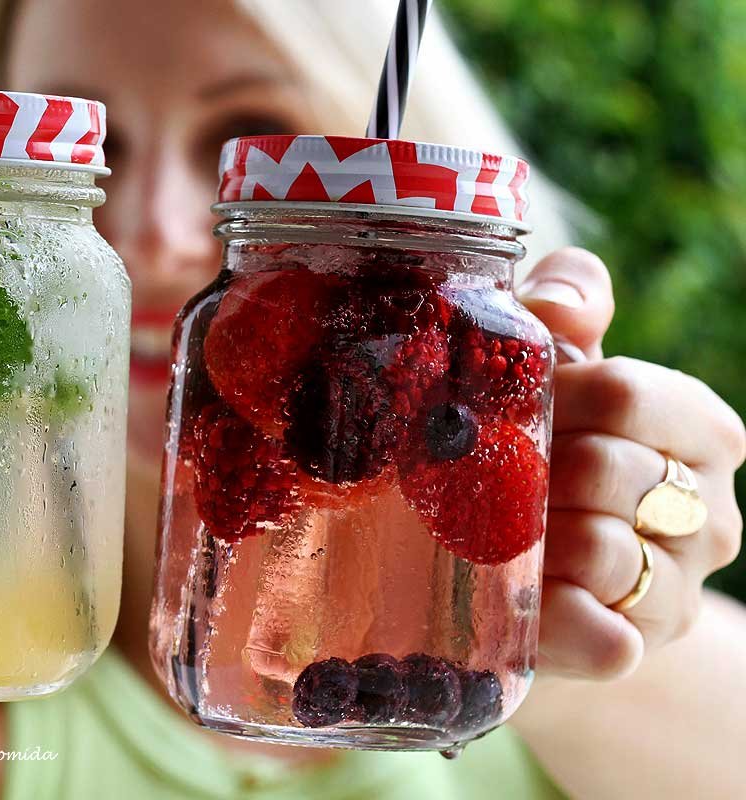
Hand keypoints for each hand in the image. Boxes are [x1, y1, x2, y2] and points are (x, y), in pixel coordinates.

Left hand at [518, 248, 745, 678]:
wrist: (524, 575)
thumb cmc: (540, 452)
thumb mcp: (553, 372)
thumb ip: (562, 313)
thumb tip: (560, 304)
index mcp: (698, 428)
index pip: (625, 394)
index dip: (546, 396)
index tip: (500, 406)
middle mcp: (706, 509)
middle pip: (603, 468)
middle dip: (526, 469)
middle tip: (480, 475)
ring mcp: (676, 586)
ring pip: (597, 549)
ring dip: (522, 537)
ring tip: (489, 530)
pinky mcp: (635, 649)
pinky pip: (597, 636)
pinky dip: (545, 614)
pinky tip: (515, 595)